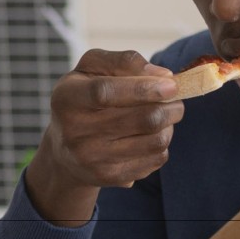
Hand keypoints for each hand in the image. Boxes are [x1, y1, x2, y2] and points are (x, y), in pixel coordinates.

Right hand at [23, 49, 183, 226]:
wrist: (63, 151)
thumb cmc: (84, 99)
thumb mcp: (91, 70)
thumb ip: (124, 61)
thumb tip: (163, 75)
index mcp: (67, 98)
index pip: (105, 92)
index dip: (143, 87)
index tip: (171, 85)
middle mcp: (75, 132)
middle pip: (143, 119)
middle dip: (171, 106)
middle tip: (176, 98)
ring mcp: (92, 158)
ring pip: (156, 141)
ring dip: (169, 125)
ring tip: (163, 116)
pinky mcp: (109, 176)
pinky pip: (156, 159)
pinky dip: (161, 145)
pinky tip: (149, 137)